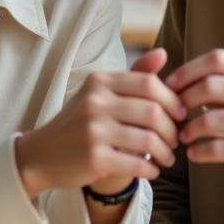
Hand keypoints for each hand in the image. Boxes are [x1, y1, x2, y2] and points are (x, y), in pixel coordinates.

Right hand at [15, 48, 185, 199]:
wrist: (42, 154)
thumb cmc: (80, 122)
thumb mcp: (101, 93)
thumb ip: (134, 75)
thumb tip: (163, 53)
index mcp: (100, 81)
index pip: (150, 84)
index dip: (173, 100)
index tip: (181, 114)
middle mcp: (95, 102)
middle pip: (154, 112)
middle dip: (173, 129)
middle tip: (176, 140)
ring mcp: (93, 130)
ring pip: (149, 140)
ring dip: (166, 152)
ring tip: (167, 157)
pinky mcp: (94, 157)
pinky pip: (137, 163)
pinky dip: (151, 169)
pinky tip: (153, 170)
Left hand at [167, 48, 223, 216]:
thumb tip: (182, 80)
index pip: (217, 59)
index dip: (188, 70)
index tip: (170, 85)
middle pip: (211, 86)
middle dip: (184, 100)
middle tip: (173, 113)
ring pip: (212, 119)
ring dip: (189, 129)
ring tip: (182, 136)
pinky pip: (220, 148)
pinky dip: (201, 152)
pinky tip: (195, 155)